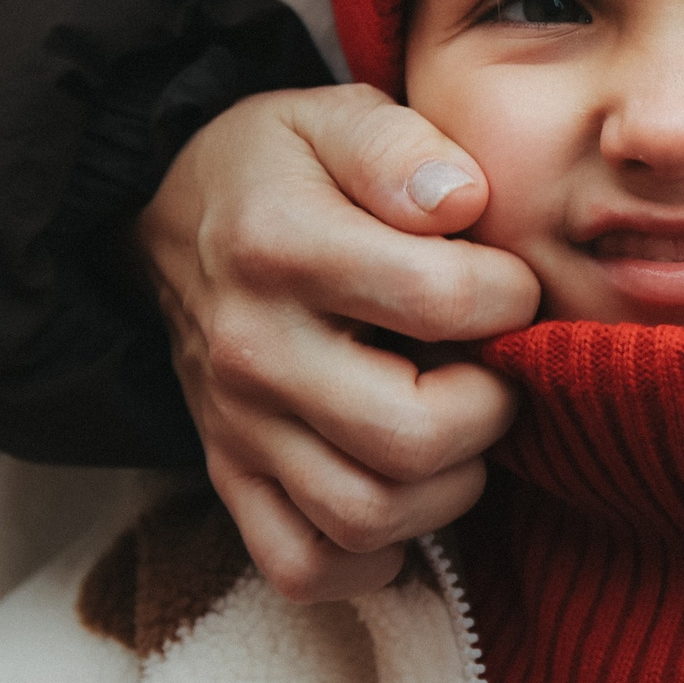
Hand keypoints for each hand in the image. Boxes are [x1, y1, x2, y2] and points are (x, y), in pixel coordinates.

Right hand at [137, 85, 540, 600]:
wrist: (172, 214)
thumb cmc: (283, 166)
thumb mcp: (334, 115)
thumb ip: (401, 145)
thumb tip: (463, 200)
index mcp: (282, 247)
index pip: (443, 301)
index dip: (511, 295)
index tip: (509, 283)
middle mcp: (252, 350)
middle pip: (411, 437)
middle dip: (489, 410)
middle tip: (494, 371)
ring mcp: (236, 427)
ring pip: (367, 517)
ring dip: (447, 489)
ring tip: (457, 428)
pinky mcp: (230, 477)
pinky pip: (302, 567)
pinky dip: (368, 559)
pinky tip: (405, 497)